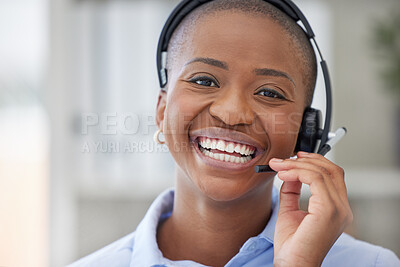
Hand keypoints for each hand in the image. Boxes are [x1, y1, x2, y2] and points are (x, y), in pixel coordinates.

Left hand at [269, 151, 352, 266]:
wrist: (292, 264)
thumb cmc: (292, 244)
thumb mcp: (290, 209)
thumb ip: (292, 190)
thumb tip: (290, 172)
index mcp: (336, 208)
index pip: (332, 175)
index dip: (314, 162)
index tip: (293, 158)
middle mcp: (341, 208)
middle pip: (331, 169)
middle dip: (305, 160)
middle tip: (282, 159)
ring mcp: (337, 209)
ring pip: (322, 171)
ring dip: (296, 165)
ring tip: (278, 166)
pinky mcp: (328, 210)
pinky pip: (315, 179)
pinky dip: (297, 172)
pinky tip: (284, 174)